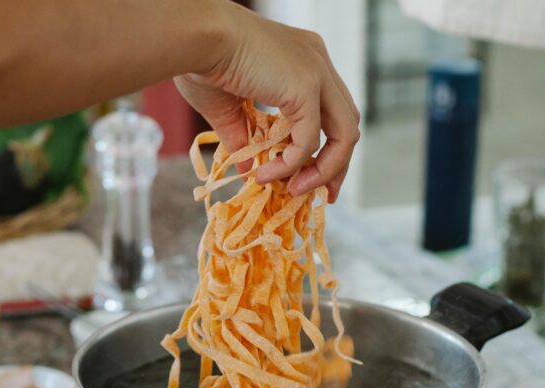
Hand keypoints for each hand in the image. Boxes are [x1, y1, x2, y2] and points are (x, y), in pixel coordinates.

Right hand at [176, 2, 359, 202]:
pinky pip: (309, 140)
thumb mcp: (226, 107)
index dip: (327, 146)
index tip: (310, 175)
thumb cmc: (200, 62)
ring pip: (345, 134)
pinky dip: (292, 163)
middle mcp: (318, 62)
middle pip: (348, 123)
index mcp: (303, 61)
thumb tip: (250, 169)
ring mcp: (317, 73)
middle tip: (322, 194)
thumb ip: (244, 136)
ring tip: (294, 190)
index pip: (332, 110)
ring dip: (323, 169)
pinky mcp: (306, 86)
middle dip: (338, 164)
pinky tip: (268, 173)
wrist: (196, 38)